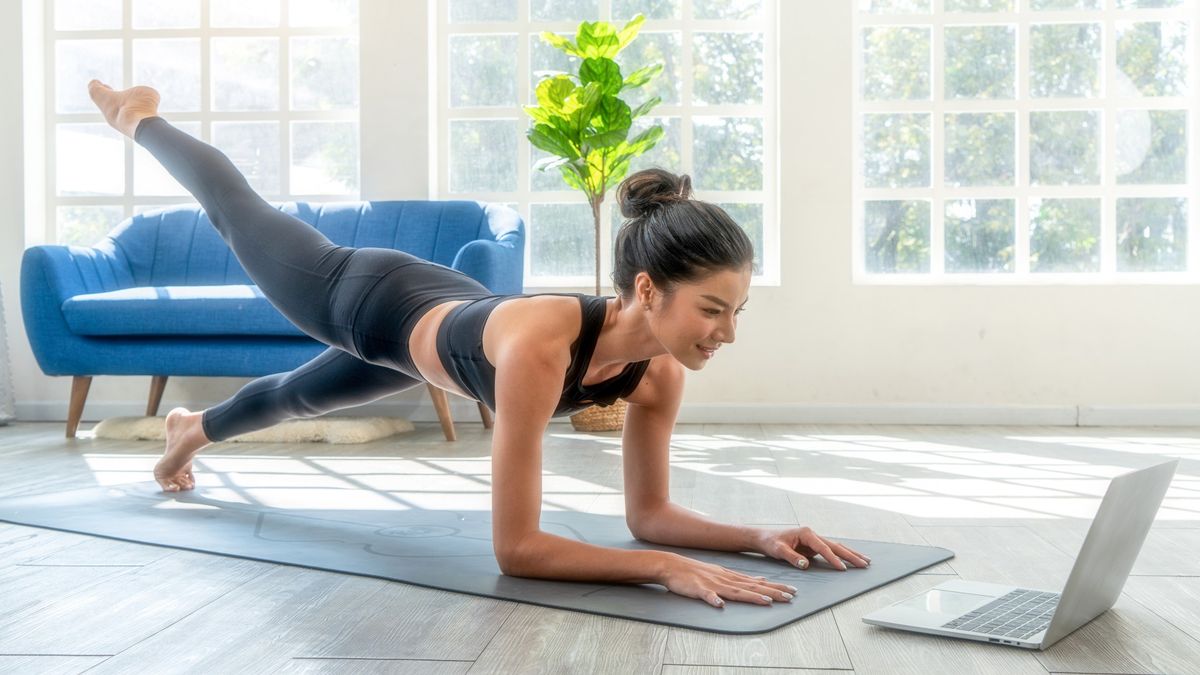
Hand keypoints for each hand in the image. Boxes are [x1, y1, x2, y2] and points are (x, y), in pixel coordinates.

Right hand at [658, 553, 796, 607]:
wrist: (671, 565)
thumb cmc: (696, 572)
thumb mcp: (721, 573)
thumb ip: (739, 579)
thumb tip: (760, 583)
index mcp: (731, 576)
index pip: (757, 583)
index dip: (775, 587)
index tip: (792, 590)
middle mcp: (725, 579)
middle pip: (752, 587)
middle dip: (772, 592)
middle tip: (790, 596)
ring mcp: (712, 584)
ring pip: (735, 591)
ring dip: (751, 596)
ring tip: (767, 601)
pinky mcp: (697, 589)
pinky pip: (706, 595)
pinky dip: (714, 599)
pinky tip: (720, 605)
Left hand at [752, 526, 870, 570]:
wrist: (764, 538)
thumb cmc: (770, 542)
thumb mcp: (778, 550)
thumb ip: (792, 557)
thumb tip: (806, 565)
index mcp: (806, 533)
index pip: (823, 548)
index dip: (833, 559)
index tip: (843, 569)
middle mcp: (813, 534)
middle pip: (836, 545)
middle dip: (851, 555)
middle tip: (865, 563)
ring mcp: (814, 540)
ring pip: (836, 547)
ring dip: (850, 554)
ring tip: (866, 561)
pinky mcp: (813, 546)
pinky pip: (831, 551)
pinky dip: (842, 555)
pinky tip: (851, 559)